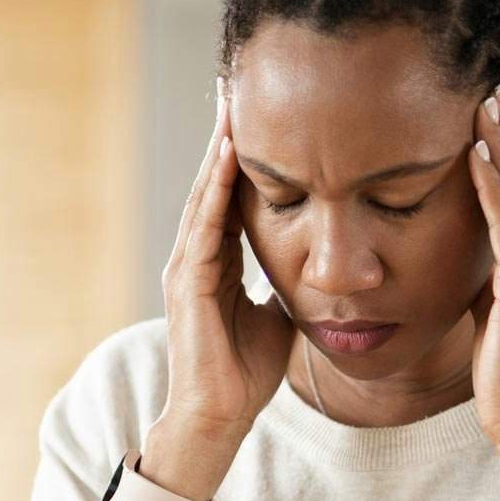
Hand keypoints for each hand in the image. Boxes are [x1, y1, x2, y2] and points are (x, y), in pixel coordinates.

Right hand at [158, 79, 295, 442]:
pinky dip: (217, 189)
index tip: (259, 113)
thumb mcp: (276, 314)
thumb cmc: (247, 371)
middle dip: (226, 135)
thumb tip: (311, 266)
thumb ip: (284, 285)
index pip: (231, 195)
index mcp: (218, 261)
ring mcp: (188, 267)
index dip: (244, 155)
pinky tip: (231, 155)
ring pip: (206, 195)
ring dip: (220, 149)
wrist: (220, 416)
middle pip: (214, 183)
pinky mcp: (189, 284)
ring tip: (232, 103)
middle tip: (236, 84)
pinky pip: (206, 226)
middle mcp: (197, 256)